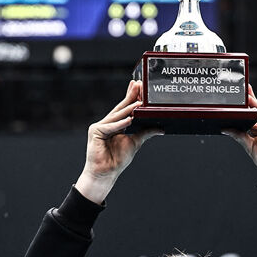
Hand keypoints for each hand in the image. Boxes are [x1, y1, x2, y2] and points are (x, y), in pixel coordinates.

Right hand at [74, 80, 160, 203]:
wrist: (106, 172)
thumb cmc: (117, 159)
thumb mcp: (135, 142)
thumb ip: (145, 132)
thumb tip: (161, 128)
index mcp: (115, 124)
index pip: (124, 108)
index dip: (130, 95)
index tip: (137, 84)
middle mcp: (106, 123)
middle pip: (120, 108)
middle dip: (130, 96)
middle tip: (138, 84)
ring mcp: (99, 126)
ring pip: (117, 116)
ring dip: (128, 109)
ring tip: (139, 102)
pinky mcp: (95, 131)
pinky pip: (110, 126)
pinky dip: (120, 124)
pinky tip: (130, 120)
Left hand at [226, 87, 256, 197]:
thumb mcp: (250, 147)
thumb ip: (239, 136)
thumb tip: (225, 128)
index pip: (251, 115)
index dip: (245, 106)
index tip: (237, 98)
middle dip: (251, 100)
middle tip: (242, 89)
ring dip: (255, 105)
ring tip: (246, 97)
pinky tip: (255, 112)